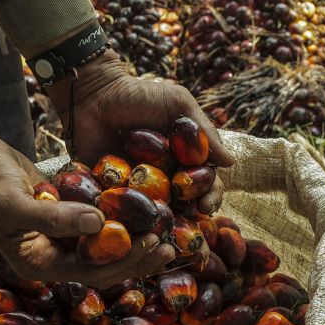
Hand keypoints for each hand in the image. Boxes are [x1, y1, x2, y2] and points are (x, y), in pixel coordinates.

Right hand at [0, 127, 174, 286]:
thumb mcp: (12, 203)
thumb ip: (52, 218)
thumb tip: (99, 225)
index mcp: (40, 263)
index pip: (92, 273)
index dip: (125, 262)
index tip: (153, 243)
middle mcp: (54, 254)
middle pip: (106, 265)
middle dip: (138, 257)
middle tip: (168, 244)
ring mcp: (62, 235)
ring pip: (106, 246)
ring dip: (134, 240)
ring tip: (164, 230)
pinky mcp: (68, 214)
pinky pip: (100, 223)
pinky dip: (121, 219)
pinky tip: (144, 209)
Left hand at [48, 50, 234, 216]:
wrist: (93, 94)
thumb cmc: (138, 95)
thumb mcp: (177, 104)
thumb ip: (204, 130)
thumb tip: (231, 162)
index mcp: (183, 158)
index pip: (204, 183)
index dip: (210, 196)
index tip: (207, 204)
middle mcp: (163, 177)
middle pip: (184, 203)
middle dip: (190, 215)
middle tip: (188, 219)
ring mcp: (137, 187)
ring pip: (155, 213)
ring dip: (162, 224)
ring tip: (162, 230)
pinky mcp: (110, 193)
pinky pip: (121, 213)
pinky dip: (127, 223)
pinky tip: (132, 229)